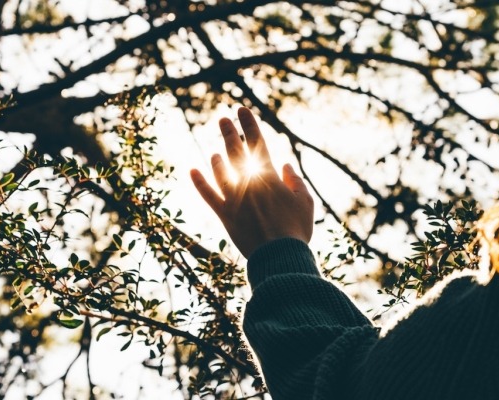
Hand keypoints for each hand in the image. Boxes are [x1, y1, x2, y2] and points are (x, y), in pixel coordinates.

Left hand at [190, 107, 313, 257]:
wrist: (278, 257)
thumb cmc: (296, 229)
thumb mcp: (305, 202)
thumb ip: (294, 180)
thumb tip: (284, 165)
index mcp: (269, 177)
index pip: (257, 143)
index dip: (249, 124)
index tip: (241, 110)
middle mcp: (248, 183)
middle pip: (235, 152)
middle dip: (229, 133)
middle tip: (222, 120)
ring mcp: (234, 198)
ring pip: (220, 172)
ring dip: (217, 159)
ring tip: (215, 151)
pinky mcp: (224, 215)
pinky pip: (208, 195)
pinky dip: (200, 182)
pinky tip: (193, 171)